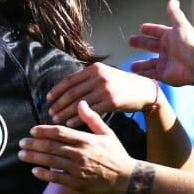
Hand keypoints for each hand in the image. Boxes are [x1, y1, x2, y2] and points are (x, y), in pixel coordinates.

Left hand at [19, 103, 134, 193]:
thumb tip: (80, 103)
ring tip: (22, 155)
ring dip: (34, 158)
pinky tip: (34, 171)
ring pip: (51, 162)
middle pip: (51, 146)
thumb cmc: (116, 154)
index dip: (43, 131)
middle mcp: (80, 154)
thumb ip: (91, 118)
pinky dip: (44, 174)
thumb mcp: (107, 133)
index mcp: (86, 140)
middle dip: (33, 144)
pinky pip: (56, 178)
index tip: (32, 130)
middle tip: (21, 143)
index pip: (60, 132)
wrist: (126, 178)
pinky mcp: (77, 183)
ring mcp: (77, 169)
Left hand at [47, 62, 162, 126]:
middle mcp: (99, 77)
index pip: (70, 80)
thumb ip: (88, 79)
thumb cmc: (122, 85)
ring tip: (56, 119)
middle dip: (58, 104)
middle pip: (72, 93)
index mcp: (94, 69)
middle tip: (50, 112)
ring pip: (78, 103)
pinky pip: (90, 112)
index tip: (48, 99)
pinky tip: (69, 124)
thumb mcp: (106, 76)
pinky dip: (77, 118)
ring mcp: (105, 89)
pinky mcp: (111, 102)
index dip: (57, 90)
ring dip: (64, 112)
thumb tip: (67, 88)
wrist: (145, 91)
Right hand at [127, 0, 193, 87]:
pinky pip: (150, 74)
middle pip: (150, 45)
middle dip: (140, 43)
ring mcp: (165, 63)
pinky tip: (135, 74)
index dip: (150, 29)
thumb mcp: (180, 25)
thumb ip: (174, 14)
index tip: (141, 28)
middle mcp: (167, 50)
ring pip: (149, 63)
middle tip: (130, 41)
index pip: (158, 31)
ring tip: (131, 65)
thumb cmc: (187, 43)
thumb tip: (172, 1)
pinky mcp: (163, 74)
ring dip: (140, 64)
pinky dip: (142, 74)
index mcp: (170, 37)